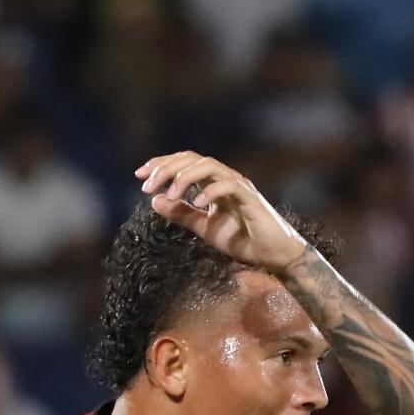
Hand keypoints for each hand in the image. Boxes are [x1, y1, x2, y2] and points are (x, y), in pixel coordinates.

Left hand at [133, 152, 307, 273]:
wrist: (273, 255)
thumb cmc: (243, 239)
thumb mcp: (204, 228)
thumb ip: (182, 214)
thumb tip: (154, 202)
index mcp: (213, 183)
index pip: (184, 163)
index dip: (161, 165)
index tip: (140, 176)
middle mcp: (225, 178)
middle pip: (192, 159)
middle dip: (166, 168)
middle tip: (147, 185)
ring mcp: (239, 186)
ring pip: (209, 166)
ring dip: (184, 177)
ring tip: (169, 194)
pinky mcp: (250, 198)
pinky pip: (228, 186)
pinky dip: (210, 191)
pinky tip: (195, 203)